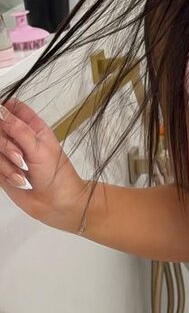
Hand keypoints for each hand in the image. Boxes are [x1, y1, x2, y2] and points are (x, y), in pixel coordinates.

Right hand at [0, 98, 89, 232]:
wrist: (58, 204)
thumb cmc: (58, 176)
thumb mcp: (39, 148)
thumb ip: (18, 129)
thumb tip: (1, 111)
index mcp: (33, 127)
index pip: (11, 108)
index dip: (3, 112)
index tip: (5, 125)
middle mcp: (20, 139)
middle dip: (5, 145)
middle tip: (21, 157)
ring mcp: (10, 155)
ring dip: (7, 163)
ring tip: (23, 170)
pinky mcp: (3, 170)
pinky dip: (6, 174)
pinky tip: (20, 180)